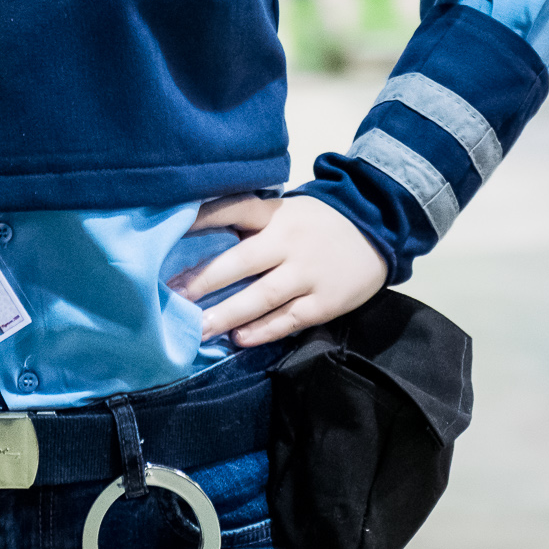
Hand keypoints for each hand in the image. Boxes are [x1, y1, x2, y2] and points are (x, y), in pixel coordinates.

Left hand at [171, 195, 386, 347]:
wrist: (378, 230)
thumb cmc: (317, 224)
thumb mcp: (286, 211)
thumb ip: (252, 222)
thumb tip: (199, 237)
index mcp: (276, 214)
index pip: (235, 209)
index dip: (202, 218)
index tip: (171, 231)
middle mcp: (289, 241)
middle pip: (242, 260)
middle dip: (205, 280)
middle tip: (174, 295)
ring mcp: (308, 273)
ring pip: (262, 296)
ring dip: (228, 314)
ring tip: (198, 328)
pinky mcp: (325, 301)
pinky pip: (289, 319)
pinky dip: (263, 330)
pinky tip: (239, 339)